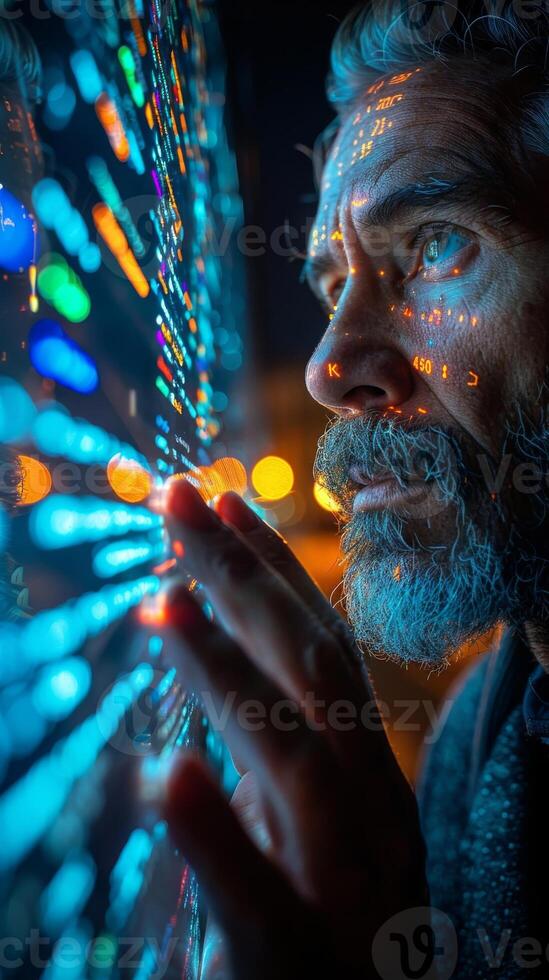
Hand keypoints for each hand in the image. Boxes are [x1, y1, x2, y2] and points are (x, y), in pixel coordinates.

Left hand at [163, 481, 427, 978]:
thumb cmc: (325, 934)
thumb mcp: (304, 822)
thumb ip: (270, 744)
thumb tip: (216, 652)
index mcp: (366, 776)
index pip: (321, 648)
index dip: (272, 571)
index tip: (223, 500)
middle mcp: (370, 813)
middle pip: (309, 672)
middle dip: (243, 579)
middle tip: (179, 497)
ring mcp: (344, 885)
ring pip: (293, 759)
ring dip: (230, 676)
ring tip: (168, 606)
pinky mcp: (296, 962)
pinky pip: (257, 895)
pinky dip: (215, 832)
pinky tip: (167, 776)